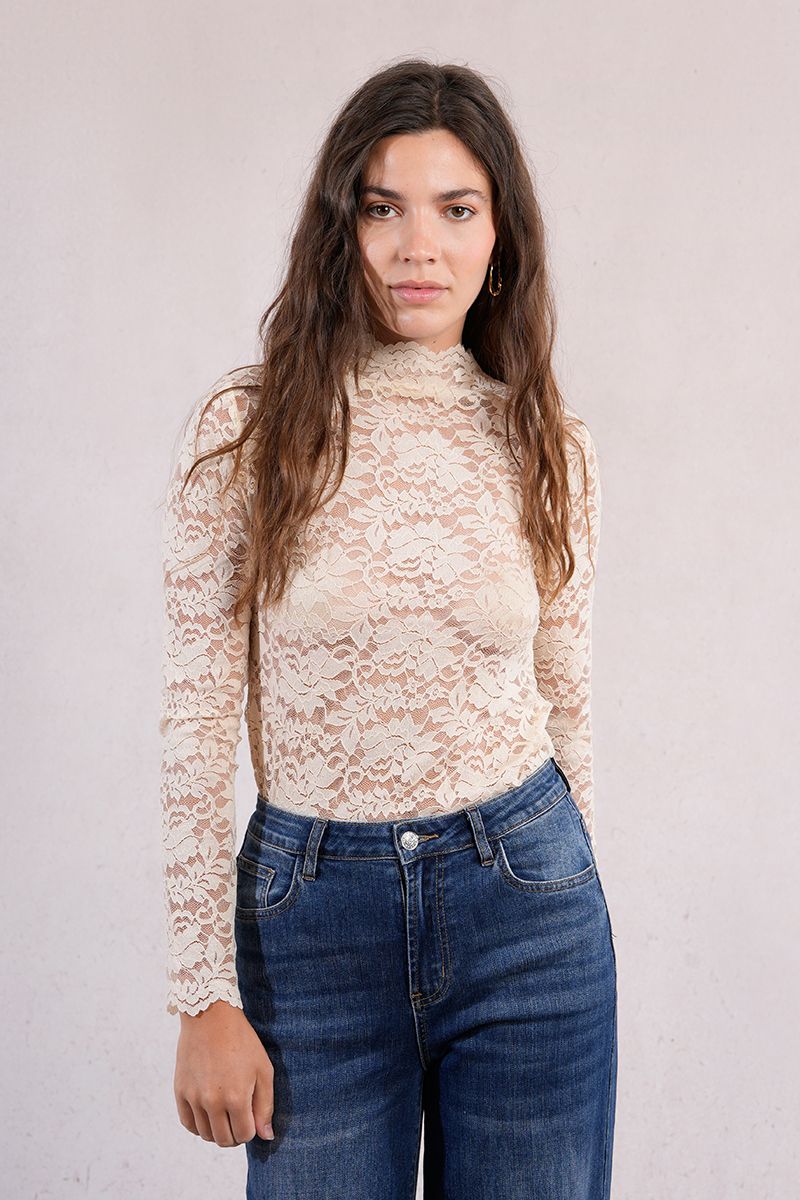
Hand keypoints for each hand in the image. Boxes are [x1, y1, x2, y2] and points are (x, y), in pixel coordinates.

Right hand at [173, 1000, 274, 1145]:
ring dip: (217, 1130)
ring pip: (205, 1134)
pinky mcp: (180, 1091)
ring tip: (225, 1114)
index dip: (251, 1130)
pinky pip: (188, 1123)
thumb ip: (265, 1106)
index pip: (243, 1135)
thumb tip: (265, 1136)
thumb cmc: (242, 1041)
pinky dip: (199, 1126)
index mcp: (236, 1097)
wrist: (211, 1017)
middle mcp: (212, 1102)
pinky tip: (208, 1114)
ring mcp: (193, 1098)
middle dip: (235, 1134)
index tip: (251, 1117)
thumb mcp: (263, 1069)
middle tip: (239, 1119)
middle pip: (223, 1139)